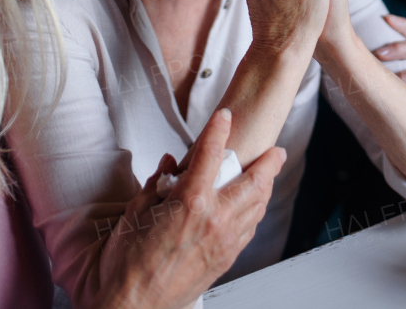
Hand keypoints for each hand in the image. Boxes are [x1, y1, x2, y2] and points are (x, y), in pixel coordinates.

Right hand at [99, 109, 285, 308]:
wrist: (135, 307)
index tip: (225, 116)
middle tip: (277, 151)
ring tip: (268, 177)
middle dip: (269, 163)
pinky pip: (249, 230)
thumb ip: (155, 186)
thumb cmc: (128, 265)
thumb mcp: (134, 214)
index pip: (211, 154)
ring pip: (257, 207)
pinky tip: (252, 210)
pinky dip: (254, 214)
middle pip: (253, 182)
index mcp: (190, 202)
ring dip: (265, 188)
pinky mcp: (225, 259)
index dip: (218, 130)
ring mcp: (224, 241)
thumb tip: (167, 166)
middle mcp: (215, 219)